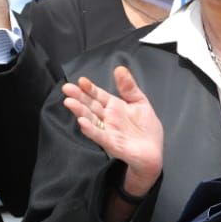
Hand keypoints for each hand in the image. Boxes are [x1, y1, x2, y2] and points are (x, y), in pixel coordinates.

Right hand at [63, 66, 163, 194]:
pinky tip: (82, 122)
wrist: (154, 153)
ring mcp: (108, 131)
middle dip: (78, 97)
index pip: (98, 95)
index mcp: (114, 107)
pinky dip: (91, 130)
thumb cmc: (147, 129)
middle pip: (90, 106)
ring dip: (80, 111)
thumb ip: (129, 87)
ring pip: (91, 120)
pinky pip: (100, 136)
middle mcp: (108, 119)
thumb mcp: (140, 102)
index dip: (90, 88)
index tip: (81, 80)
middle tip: (67, 88)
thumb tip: (120, 68)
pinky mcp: (112, 144)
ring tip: (69, 102)